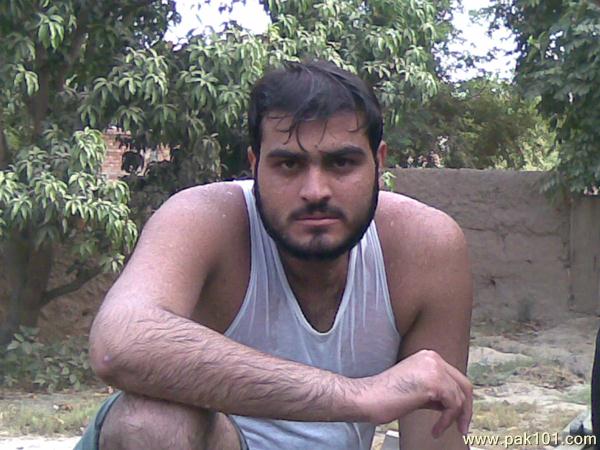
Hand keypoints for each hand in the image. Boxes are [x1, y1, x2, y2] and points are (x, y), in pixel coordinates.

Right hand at [357, 349, 471, 437]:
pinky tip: (436, 429)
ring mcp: (433, 367)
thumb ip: (435, 392)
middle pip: (463, 384)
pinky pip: (453, 405)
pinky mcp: (433, 381)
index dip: (460, 399)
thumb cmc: (385, 397)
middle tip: (462, 427)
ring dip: (453, 418)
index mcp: (428, 357)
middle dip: (465, 409)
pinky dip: (447, 420)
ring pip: (460, 396)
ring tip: (439, 429)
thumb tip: (453, 403)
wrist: (368, 398)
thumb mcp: (417, 391)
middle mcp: (432, 358)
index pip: (455, 378)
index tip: (459, 418)